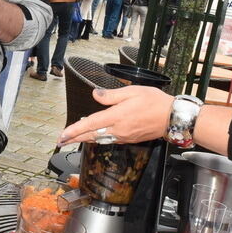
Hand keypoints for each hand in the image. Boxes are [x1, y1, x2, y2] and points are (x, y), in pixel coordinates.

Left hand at [59, 85, 173, 145]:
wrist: (171, 118)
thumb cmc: (154, 102)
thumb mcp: (132, 91)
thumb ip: (111, 95)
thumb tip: (95, 94)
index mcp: (116, 116)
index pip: (90, 124)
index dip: (74, 130)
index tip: (62, 135)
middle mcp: (118, 129)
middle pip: (91, 135)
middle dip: (74, 138)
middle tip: (60, 141)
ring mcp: (123, 136)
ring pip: (99, 139)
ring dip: (84, 139)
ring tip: (72, 139)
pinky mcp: (129, 139)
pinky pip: (108, 140)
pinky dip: (97, 138)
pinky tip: (93, 137)